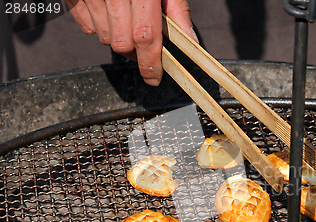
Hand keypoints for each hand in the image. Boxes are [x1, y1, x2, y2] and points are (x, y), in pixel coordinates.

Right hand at [64, 0, 195, 85]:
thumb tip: (189, 40)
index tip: (154, 78)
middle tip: (145, 44)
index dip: (151, 63)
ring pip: (103, 37)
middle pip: (122, 43)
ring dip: (118, 37)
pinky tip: (109, 12)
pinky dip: (98, 26)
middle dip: (135, 51)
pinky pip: (85, 26)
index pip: (146, 38)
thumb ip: (176, 9)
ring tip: (127, 19)